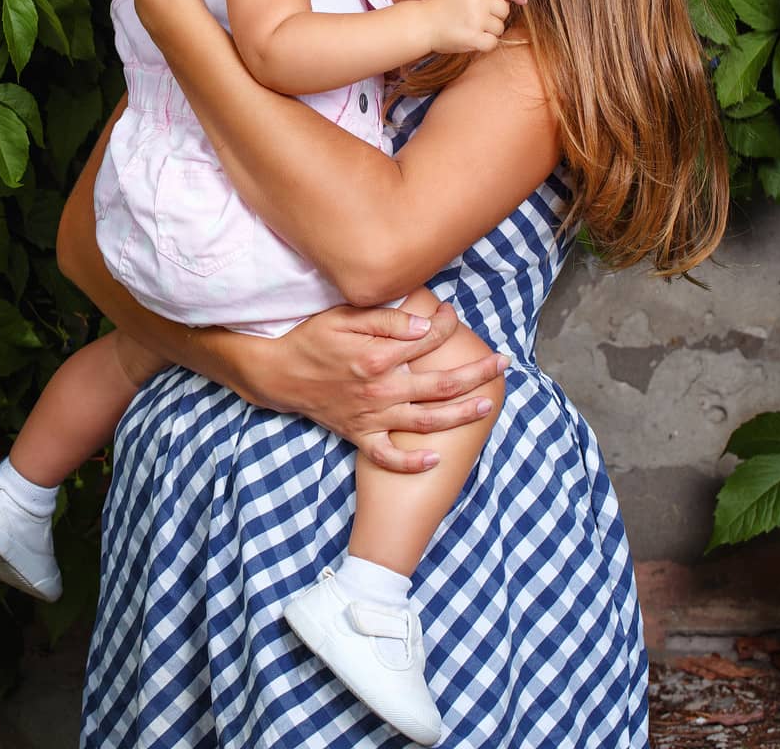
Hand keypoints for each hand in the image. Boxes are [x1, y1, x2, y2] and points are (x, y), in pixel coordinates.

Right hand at [259, 300, 508, 472]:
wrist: (278, 373)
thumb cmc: (312, 339)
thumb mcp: (345, 316)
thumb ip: (387, 320)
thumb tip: (426, 325)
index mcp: (379, 356)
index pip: (427, 341)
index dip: (447, 326)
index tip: (455, 315)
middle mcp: (382, 390)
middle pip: (440, 385)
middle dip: (476, 373)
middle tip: (502, 364)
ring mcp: (372, 416)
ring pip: (426, 421)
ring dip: (461, 415)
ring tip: (487, 405)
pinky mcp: (360, 435)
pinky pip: (389, 456)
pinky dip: (411, 463)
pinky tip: (435, 459)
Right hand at [420, 0, 526, 54]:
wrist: (421, 24)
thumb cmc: (440, 9)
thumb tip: (506, 2)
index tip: (522, 0)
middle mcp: (478, 1)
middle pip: (504, 11)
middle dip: (496, 17)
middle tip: (479, 21)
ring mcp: (476, 19)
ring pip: (499, 28)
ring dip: (489, 32)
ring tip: (471, 30)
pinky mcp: (473, 37)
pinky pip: (492, 43)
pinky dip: (485, 44)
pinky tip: (473, 41)